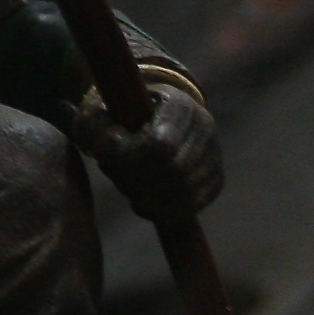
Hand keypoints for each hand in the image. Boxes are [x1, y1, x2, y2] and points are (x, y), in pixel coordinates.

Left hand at [73, 79, 224, 221]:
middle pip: (175, 170)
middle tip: (116, 176)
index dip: (132, 160)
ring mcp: (215, 152)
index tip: (110, 157)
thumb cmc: (119, 119)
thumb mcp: (100, 114)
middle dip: (138, 181)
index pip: (162, 144)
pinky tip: (141, 202)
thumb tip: (115, 144)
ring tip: (127, 187)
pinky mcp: (216, 178)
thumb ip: (97, 128)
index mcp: (178, 102)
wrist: (148, 121)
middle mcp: (204, 125)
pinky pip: (193, 205)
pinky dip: (163, 211)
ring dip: (148, 197)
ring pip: (185, 191)